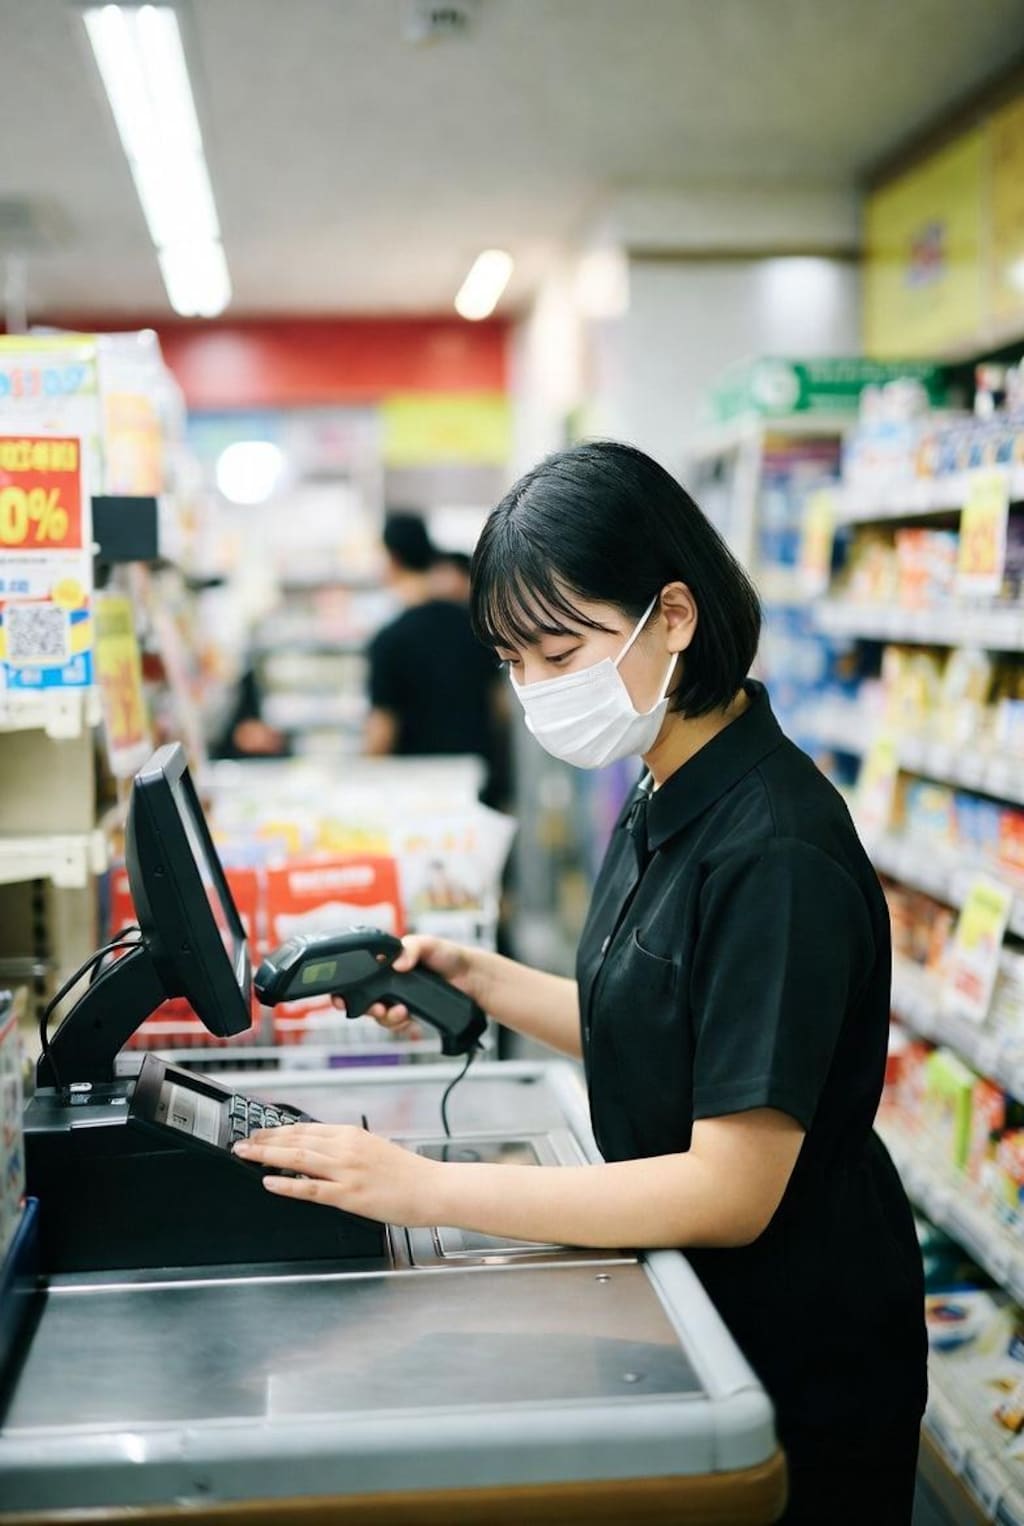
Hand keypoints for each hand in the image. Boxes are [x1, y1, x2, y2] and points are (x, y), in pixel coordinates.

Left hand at [233, 1123, 441, 1225]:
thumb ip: (346, 1147)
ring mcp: (347, 1172)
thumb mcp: (374, 1148)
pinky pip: (311, 1189)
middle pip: (296, 1140)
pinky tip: (270, 1182)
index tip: (258, 1132)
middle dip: (264, 1140)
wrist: (433, 1188)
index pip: (305, 1129)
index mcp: (351, 1134)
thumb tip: (319, 1150)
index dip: (276, 1130)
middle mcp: (346, 1148)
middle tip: (241, 1142)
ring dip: (267, 1156)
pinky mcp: (349, 1195)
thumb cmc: (407, 1172)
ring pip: (298, 1159)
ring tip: (246, 1156)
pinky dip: (287, 1185)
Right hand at [332, 933, 478, 1040]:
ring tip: (398, 1011)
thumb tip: (397, 963)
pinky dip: (398, 1023)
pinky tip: (408, 1016)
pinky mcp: (411, 1015)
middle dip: (363, 1007)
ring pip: (379, 1015)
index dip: (347, 987)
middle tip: (374, 1008)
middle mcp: (389, 983)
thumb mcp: (428, 943)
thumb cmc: (449, 955)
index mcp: (387, 963)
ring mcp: (399, 1000)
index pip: (360, 976)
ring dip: (384, 1016)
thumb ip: (411, 948)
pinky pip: (396, 1025)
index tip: (341, 995)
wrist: (472, 978)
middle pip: (364, 1000)